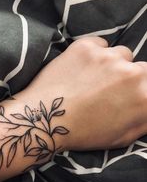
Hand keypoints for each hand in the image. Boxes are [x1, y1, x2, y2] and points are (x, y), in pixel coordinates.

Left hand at [16, 36, 146, 149]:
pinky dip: (93, 54)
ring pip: (120, 54)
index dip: (140, 89)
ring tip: (91, 80)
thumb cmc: (83, 133)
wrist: (44, 119)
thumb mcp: (121, 137)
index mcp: (145, 97)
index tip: (126, 94)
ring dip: (111, 65)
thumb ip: (145, 119)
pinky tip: (80, 70)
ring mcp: (108, 57)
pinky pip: (100, 45)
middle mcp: (132, 73)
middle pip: (140, 68)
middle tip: (107, 91)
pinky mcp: (87, 46)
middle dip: (127, 78)